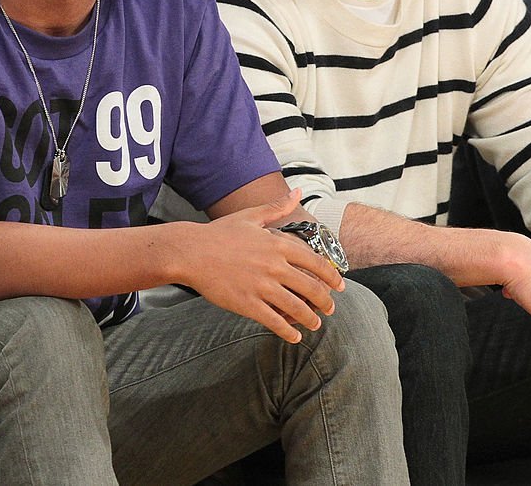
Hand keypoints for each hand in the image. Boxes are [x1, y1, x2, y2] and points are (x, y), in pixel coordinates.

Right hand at [182, 189, 343, 342]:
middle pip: (311, 287)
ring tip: (315, 324)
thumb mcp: (251, 216)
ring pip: (296, 307)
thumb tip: (299, 192)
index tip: (340, 286)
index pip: (316, 262)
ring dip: (310, 319)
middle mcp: (274, 265)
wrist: (191, 252)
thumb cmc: (219, 233)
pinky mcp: (247, 303)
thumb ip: (278, 207)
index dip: (331, 276)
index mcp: (278, 244)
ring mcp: (261, 286)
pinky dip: (288, 331)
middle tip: (330, 309)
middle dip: (325, 301)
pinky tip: (294, 337)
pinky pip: (274, 321)